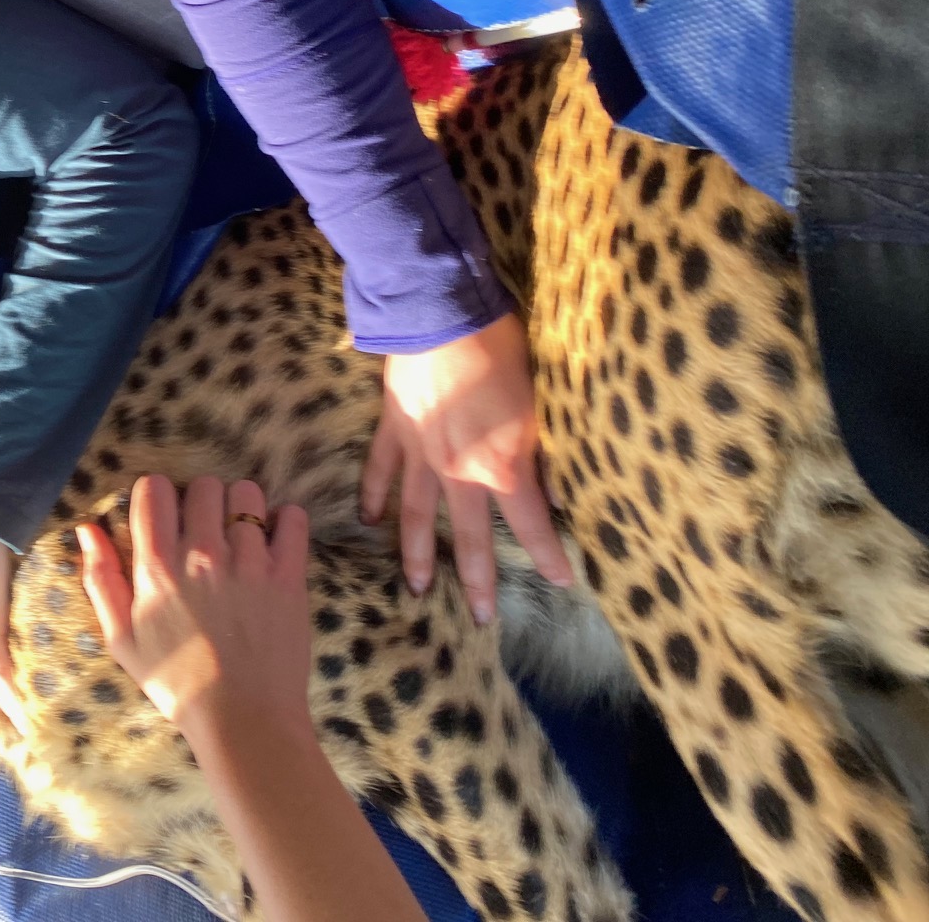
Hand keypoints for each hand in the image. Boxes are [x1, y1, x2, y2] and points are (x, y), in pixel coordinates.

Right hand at [77, 474, 311, 739]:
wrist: (243, 720)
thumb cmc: (176, 683)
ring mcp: (249, 561)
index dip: (157, 498)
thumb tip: (87, 529)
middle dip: (200, 502)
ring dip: (241, 509)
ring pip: (246, 494)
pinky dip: (284, 521)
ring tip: (240, 537)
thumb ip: (101, 579)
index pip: (154, 488)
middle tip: (204, 532)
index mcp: (157, 566)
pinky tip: (274, 542)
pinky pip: (291, 517)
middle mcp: (202, 553)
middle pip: (203, 485)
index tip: (165, 519)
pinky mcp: (289, 574)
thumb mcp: (121, 639)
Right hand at [361, 312, 571, 622]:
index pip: (532, 526)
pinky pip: (380, 469)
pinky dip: (373, 494)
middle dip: (478, 580)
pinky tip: (368, 518)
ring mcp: (421, 453)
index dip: (549, 557)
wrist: (441, 314)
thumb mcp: (538, 404)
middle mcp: (459, 471)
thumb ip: (538, 450)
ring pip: (418, 515)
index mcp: (502, 466)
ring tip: (416, 588)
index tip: (563, 582)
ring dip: (417, 554)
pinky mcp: (394, 429)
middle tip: (480, 618)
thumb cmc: (500, 350)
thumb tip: (549, 486)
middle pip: (471, 538)